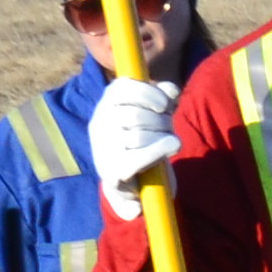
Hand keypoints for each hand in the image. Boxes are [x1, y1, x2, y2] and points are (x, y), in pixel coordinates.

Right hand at [86, 74, 180, 219]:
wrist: (132, 183)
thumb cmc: (146, 141)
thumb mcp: (154, 114)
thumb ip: (163, 97)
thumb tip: (171, 89)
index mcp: (106, 104)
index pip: (122, 88)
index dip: (150, 93)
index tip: (165, 105)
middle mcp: (99, 123)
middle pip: (135, 115)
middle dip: (161, 120)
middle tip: (168, 126)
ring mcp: (103, 148)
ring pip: (139, 136)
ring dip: (163, 136)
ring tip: (167, 140)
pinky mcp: (113, 171)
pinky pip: (141, 156)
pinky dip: (162, 149)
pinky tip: (173, 146)